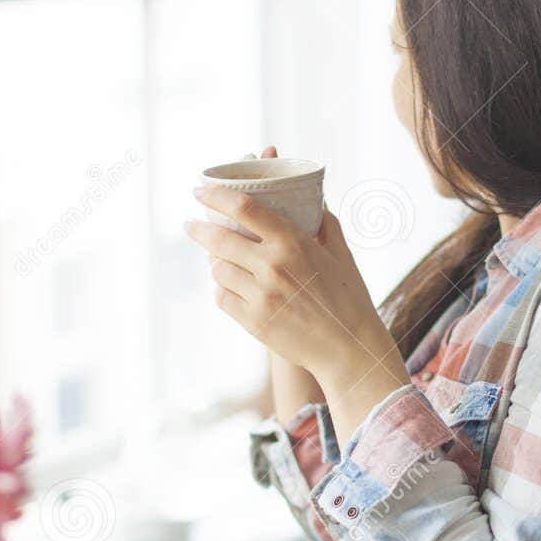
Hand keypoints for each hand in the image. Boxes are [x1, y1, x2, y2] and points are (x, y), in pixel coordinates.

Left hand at [185, 182, 408, 438]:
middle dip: (198, 229)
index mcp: (293, 242)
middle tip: (190, 224)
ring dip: (215, 262)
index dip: (216, 196)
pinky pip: (222, 297)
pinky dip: (222, 288)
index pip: (243, 208)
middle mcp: (273, 265)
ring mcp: (260, 295)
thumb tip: (315, 201)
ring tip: (218, 259)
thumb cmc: (349, 299)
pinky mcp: (253, 321)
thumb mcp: (341, 254)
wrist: (349, 349)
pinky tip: (228, 285)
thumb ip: (325, 224)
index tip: (200, 190)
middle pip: (219, 239)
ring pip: (217, 269)